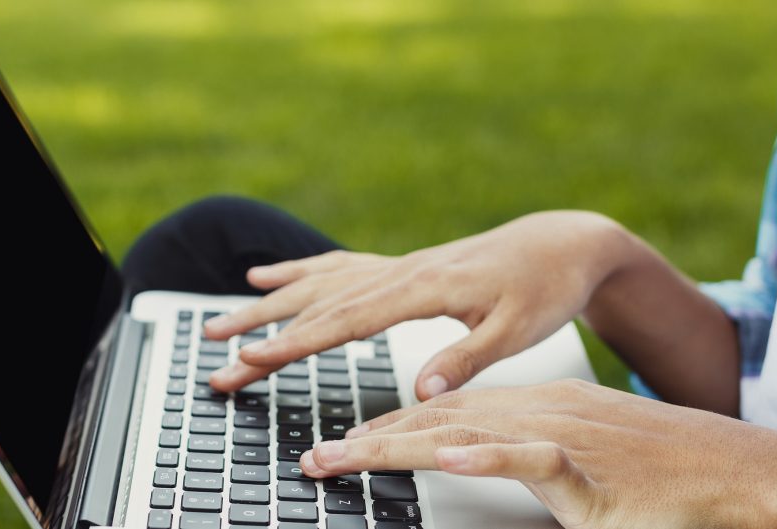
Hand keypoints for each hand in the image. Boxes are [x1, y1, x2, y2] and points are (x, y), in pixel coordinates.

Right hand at [206, 211, 631, 398]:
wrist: (561, 243)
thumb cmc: (543, 289)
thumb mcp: (518, 330)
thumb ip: (467, 357)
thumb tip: (421, 388)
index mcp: (423, 288)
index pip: (344, 320)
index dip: (294, 342)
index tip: (252, 357)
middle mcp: (399, 272)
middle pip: (315, 304)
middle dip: (260, 332)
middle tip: (215, 356)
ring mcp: (394, 267)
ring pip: (316, 285)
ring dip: (264, 305)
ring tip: (217, 322)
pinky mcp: (398, 268)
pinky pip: (334, 268)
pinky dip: (294, 273)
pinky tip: (262, 276)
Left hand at [298, 379, 776, 528]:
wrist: (728, 470)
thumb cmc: (647, 473)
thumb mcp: (566, 463)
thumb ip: (514, 460)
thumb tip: (463, 462)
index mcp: (524, 409)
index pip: (438, 418)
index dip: (382, 433)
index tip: (335, 449)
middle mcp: (532, 412)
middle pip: (435, 423)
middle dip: (369, 441)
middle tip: (316, 460)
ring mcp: (558, 433)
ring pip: (465, 436)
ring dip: (401, 448)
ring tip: (349, 457)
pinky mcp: (587, 464)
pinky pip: (532, 460)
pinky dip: (490, 458)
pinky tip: (452, 459)